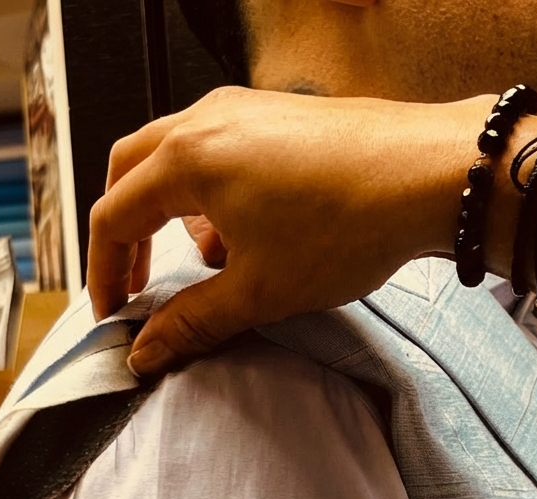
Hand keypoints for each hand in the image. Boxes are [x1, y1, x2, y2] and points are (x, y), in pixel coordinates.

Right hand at [88, 87, 536, 374]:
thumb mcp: (259, 291)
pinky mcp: (281, 114)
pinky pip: (221, 148)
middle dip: (125, 231)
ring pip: (176, 155)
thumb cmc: (348, 225)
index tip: (113, 312)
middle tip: (135, 283)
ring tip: (204, 264)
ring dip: (170, 209)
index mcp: (186, 160)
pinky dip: (212, 190)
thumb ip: (192, 321)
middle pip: (132, 172)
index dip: (104, 271)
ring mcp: (246, 108)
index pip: (113, 215)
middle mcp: (206, 120)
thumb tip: (147, 350)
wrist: (431, 176)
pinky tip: (249, 232)